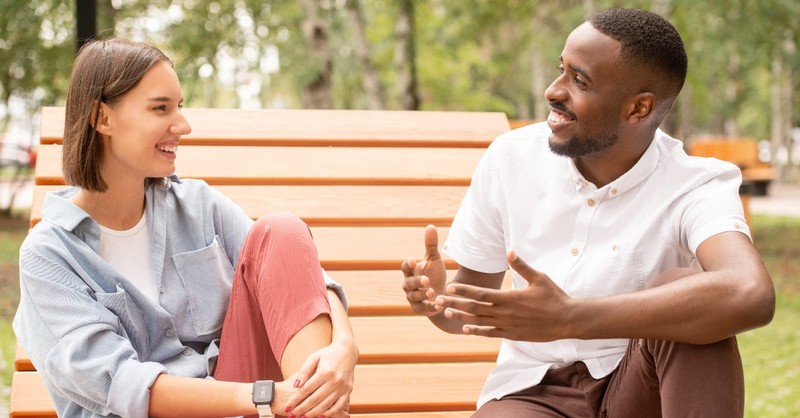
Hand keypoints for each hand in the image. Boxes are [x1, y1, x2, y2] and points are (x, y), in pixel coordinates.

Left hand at [282, 339, 355, 417]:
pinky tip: (319, 417)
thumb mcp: (314, 357)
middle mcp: (335, 380)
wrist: (347, 351)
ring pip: (326, 405)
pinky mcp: (348, 391)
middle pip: (315, 399)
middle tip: (291, 416)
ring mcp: (342, 387)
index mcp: (325, 372)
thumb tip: (295, 386)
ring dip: (313, 413)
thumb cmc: (327, 354)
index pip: (306, 389)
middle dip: (301, 409)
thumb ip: (304, 371)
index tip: (287, 407)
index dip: (295, 400)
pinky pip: (339, 406)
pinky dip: (329, 413)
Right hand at [401, 225, 447, 315]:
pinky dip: (430, 308)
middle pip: (408, 283)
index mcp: (411, 271)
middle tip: (426, 280)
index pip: (405, 267)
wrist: (440, 295)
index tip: (413, 260)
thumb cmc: (434, 275)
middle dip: (417, 281)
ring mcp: (413, 297)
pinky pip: (422, 309)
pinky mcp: (419, 309)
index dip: (408, 264)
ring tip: (432, 292)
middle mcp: (409, 284)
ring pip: (414, 297)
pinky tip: (438, 305)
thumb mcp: (434, 259)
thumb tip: (430, 226)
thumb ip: (431, 245)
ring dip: (422, 295)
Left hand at [434, 250, 571, 341]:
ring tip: (447, 312)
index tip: (451, 286)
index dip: (465, 290)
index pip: (482, 293)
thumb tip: (509, 250)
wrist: (568, 320)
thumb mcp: (539, 278)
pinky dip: (477, 331)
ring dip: (462, 317)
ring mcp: (508, 325)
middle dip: (456, 302)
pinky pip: (490, 334)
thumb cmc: (554, 296)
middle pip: (475, 308)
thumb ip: (521, 266)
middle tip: (439, 299)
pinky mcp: (512, 335)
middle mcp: (506, 313)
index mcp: (510, 298)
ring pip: (479, 322)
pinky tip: (465, 329)